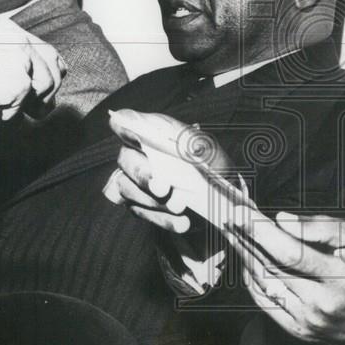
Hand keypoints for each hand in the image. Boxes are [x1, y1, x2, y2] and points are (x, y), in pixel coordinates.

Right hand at [0, 18, 66, 119]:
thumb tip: (10, 73)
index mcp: (10, 29)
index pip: (46, 52)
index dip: (51, 72)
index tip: (48, 87)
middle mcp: (22, 43)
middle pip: (53, 73)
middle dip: (48, 94)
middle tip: (38, 110)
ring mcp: (23, 64)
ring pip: (40, 94)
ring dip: (25, 107)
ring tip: (4, 110)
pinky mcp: (19, 86)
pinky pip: (17, 111)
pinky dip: (1, 116)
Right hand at [103, 113, 237, 233]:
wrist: (220, 197)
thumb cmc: (211, 166)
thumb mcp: (212, 153)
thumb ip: (200, 147)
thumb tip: (191, 148)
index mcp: (153, 133)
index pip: (127, 122)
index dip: (124, 125)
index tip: (129, 132)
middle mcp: (138, 154)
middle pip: (125, 159)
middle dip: (143, 175)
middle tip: (163, 188)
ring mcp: (134, 181)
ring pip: (127, 189)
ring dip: (153, 200)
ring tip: (180, 206)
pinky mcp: (139, 205)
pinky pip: (140, 212)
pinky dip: (162, 219)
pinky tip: (182, 222)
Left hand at [225, 212, 344, 344]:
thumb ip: (324, 228)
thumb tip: (282, 220)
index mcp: (342, 278)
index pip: (291, 252)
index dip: (261, 232)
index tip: (242, 213)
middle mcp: (322, 303)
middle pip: (271, 268)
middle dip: (246, 239)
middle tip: (229, 217)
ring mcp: (309, 321)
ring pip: (265, 285)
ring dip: (245, 257)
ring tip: (234, 234)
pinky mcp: (301, 332)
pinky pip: (267, 304)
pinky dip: (253, 281)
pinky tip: (248, 260)